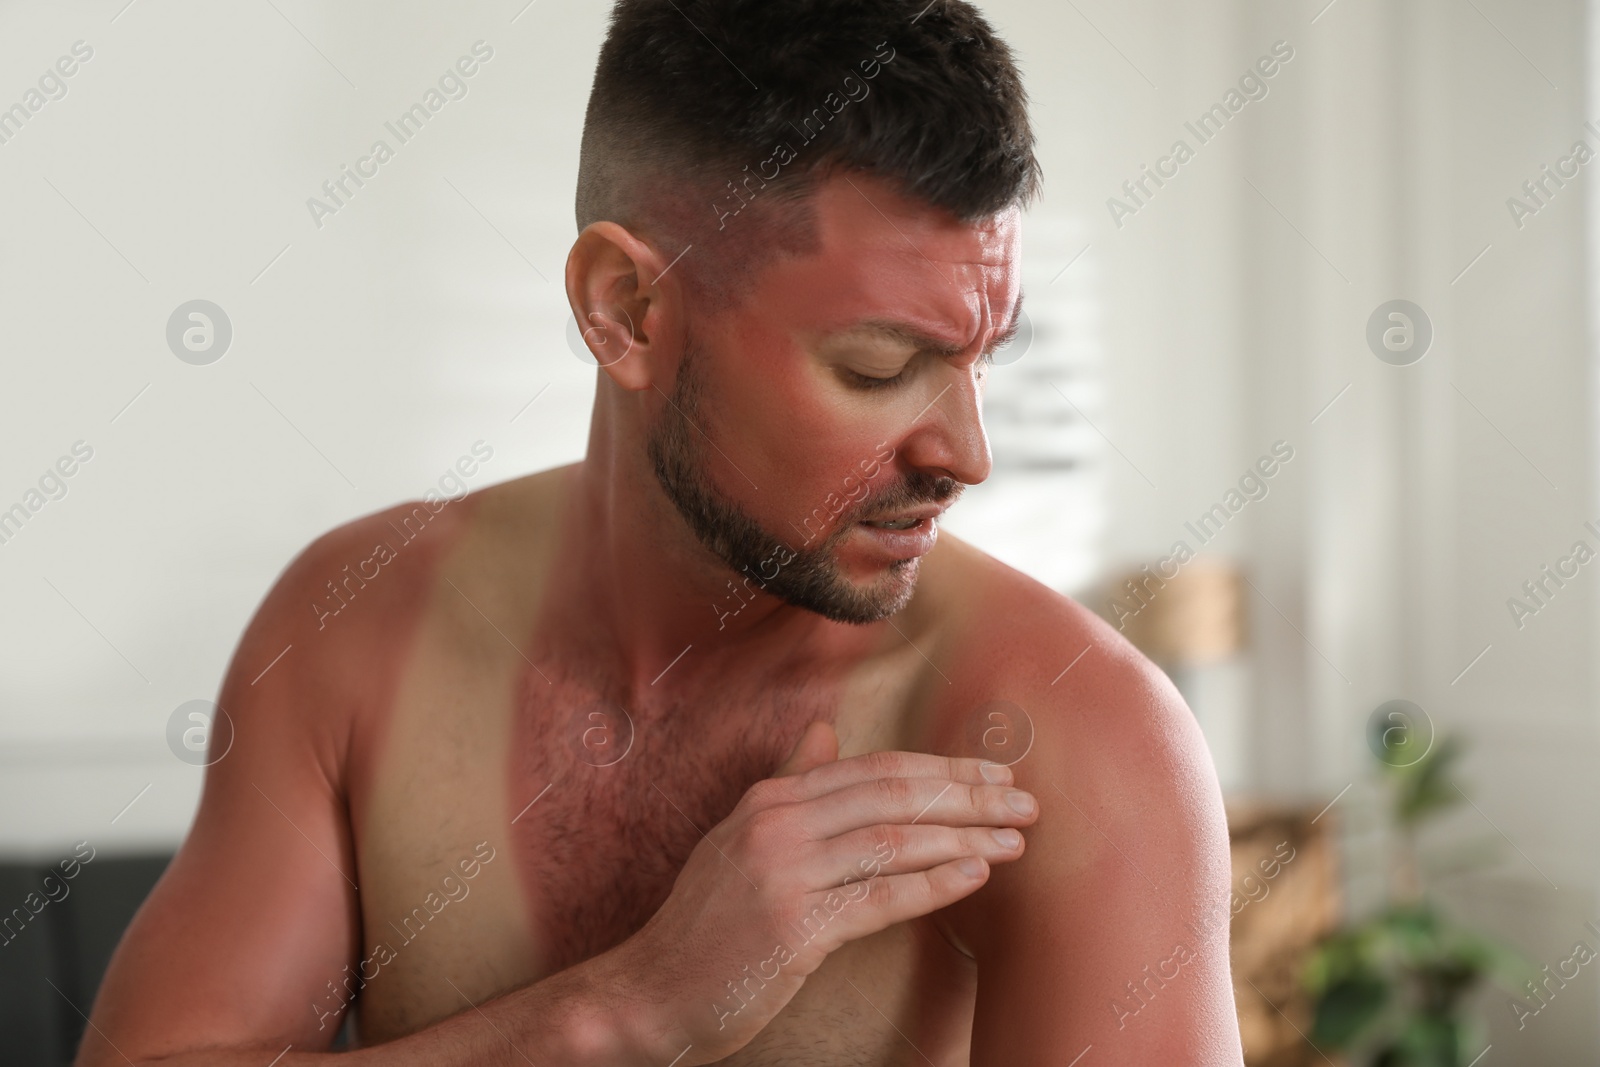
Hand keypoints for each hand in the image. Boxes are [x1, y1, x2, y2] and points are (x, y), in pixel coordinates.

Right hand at [612, 721, 1038, 1064]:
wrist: (650, 993)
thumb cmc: (705, 925)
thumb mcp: (738, 839)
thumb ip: (787, 784)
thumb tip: (823, 730)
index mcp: (770, 800)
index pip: (875, 768)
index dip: (942, 769)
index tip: (994, 776)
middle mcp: (776, 824)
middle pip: (893, 793)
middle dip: (967, 796)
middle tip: (1024, 803)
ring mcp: (782, 872)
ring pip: (893, 840)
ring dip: (963, 838)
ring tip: (1013, 842)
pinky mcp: (793, 926)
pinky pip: (878, 897)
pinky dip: (932, 883)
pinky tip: (974, 877)